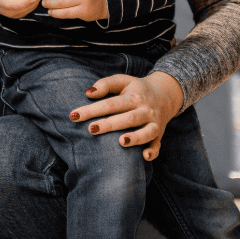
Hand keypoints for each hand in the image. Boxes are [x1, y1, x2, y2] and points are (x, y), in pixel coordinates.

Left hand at [69, 70, 183, 160]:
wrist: (166, 94)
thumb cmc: (136, 89)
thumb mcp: (123, 81)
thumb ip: (106, 84)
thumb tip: (88, 93)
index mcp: (134, 97)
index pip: (111, 104)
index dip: (92, 109)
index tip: (74, 116)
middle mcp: (145, 110)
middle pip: (128, 118)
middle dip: (110, 124)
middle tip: (91, 129)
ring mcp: (153, 123)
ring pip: (146, 131)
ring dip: (135, 137)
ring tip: (120, 142)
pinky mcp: (159, 135)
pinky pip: (157, 145)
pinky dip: (153, 152)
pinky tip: (144, 157)